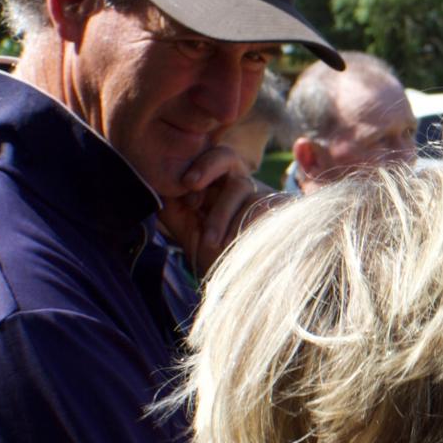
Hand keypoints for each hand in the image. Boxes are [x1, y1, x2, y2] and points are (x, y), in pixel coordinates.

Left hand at [157, 146, 281, 273]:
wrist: (248, 285)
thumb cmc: (219, 259)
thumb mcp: (190, 234)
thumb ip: (174, 209)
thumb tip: (159, 184)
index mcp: (218, 189)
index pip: (209, 160)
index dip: (198, 167)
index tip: (186, 186)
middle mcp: (241, 187)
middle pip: (226, 158)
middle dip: (207, 165)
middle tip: (190, 184)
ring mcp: (263, 198)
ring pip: (239, 186)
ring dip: (220, 214)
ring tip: (212, 241)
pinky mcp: (284, 210)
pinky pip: (262, 205)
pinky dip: (243, 225)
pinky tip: (237, 243)